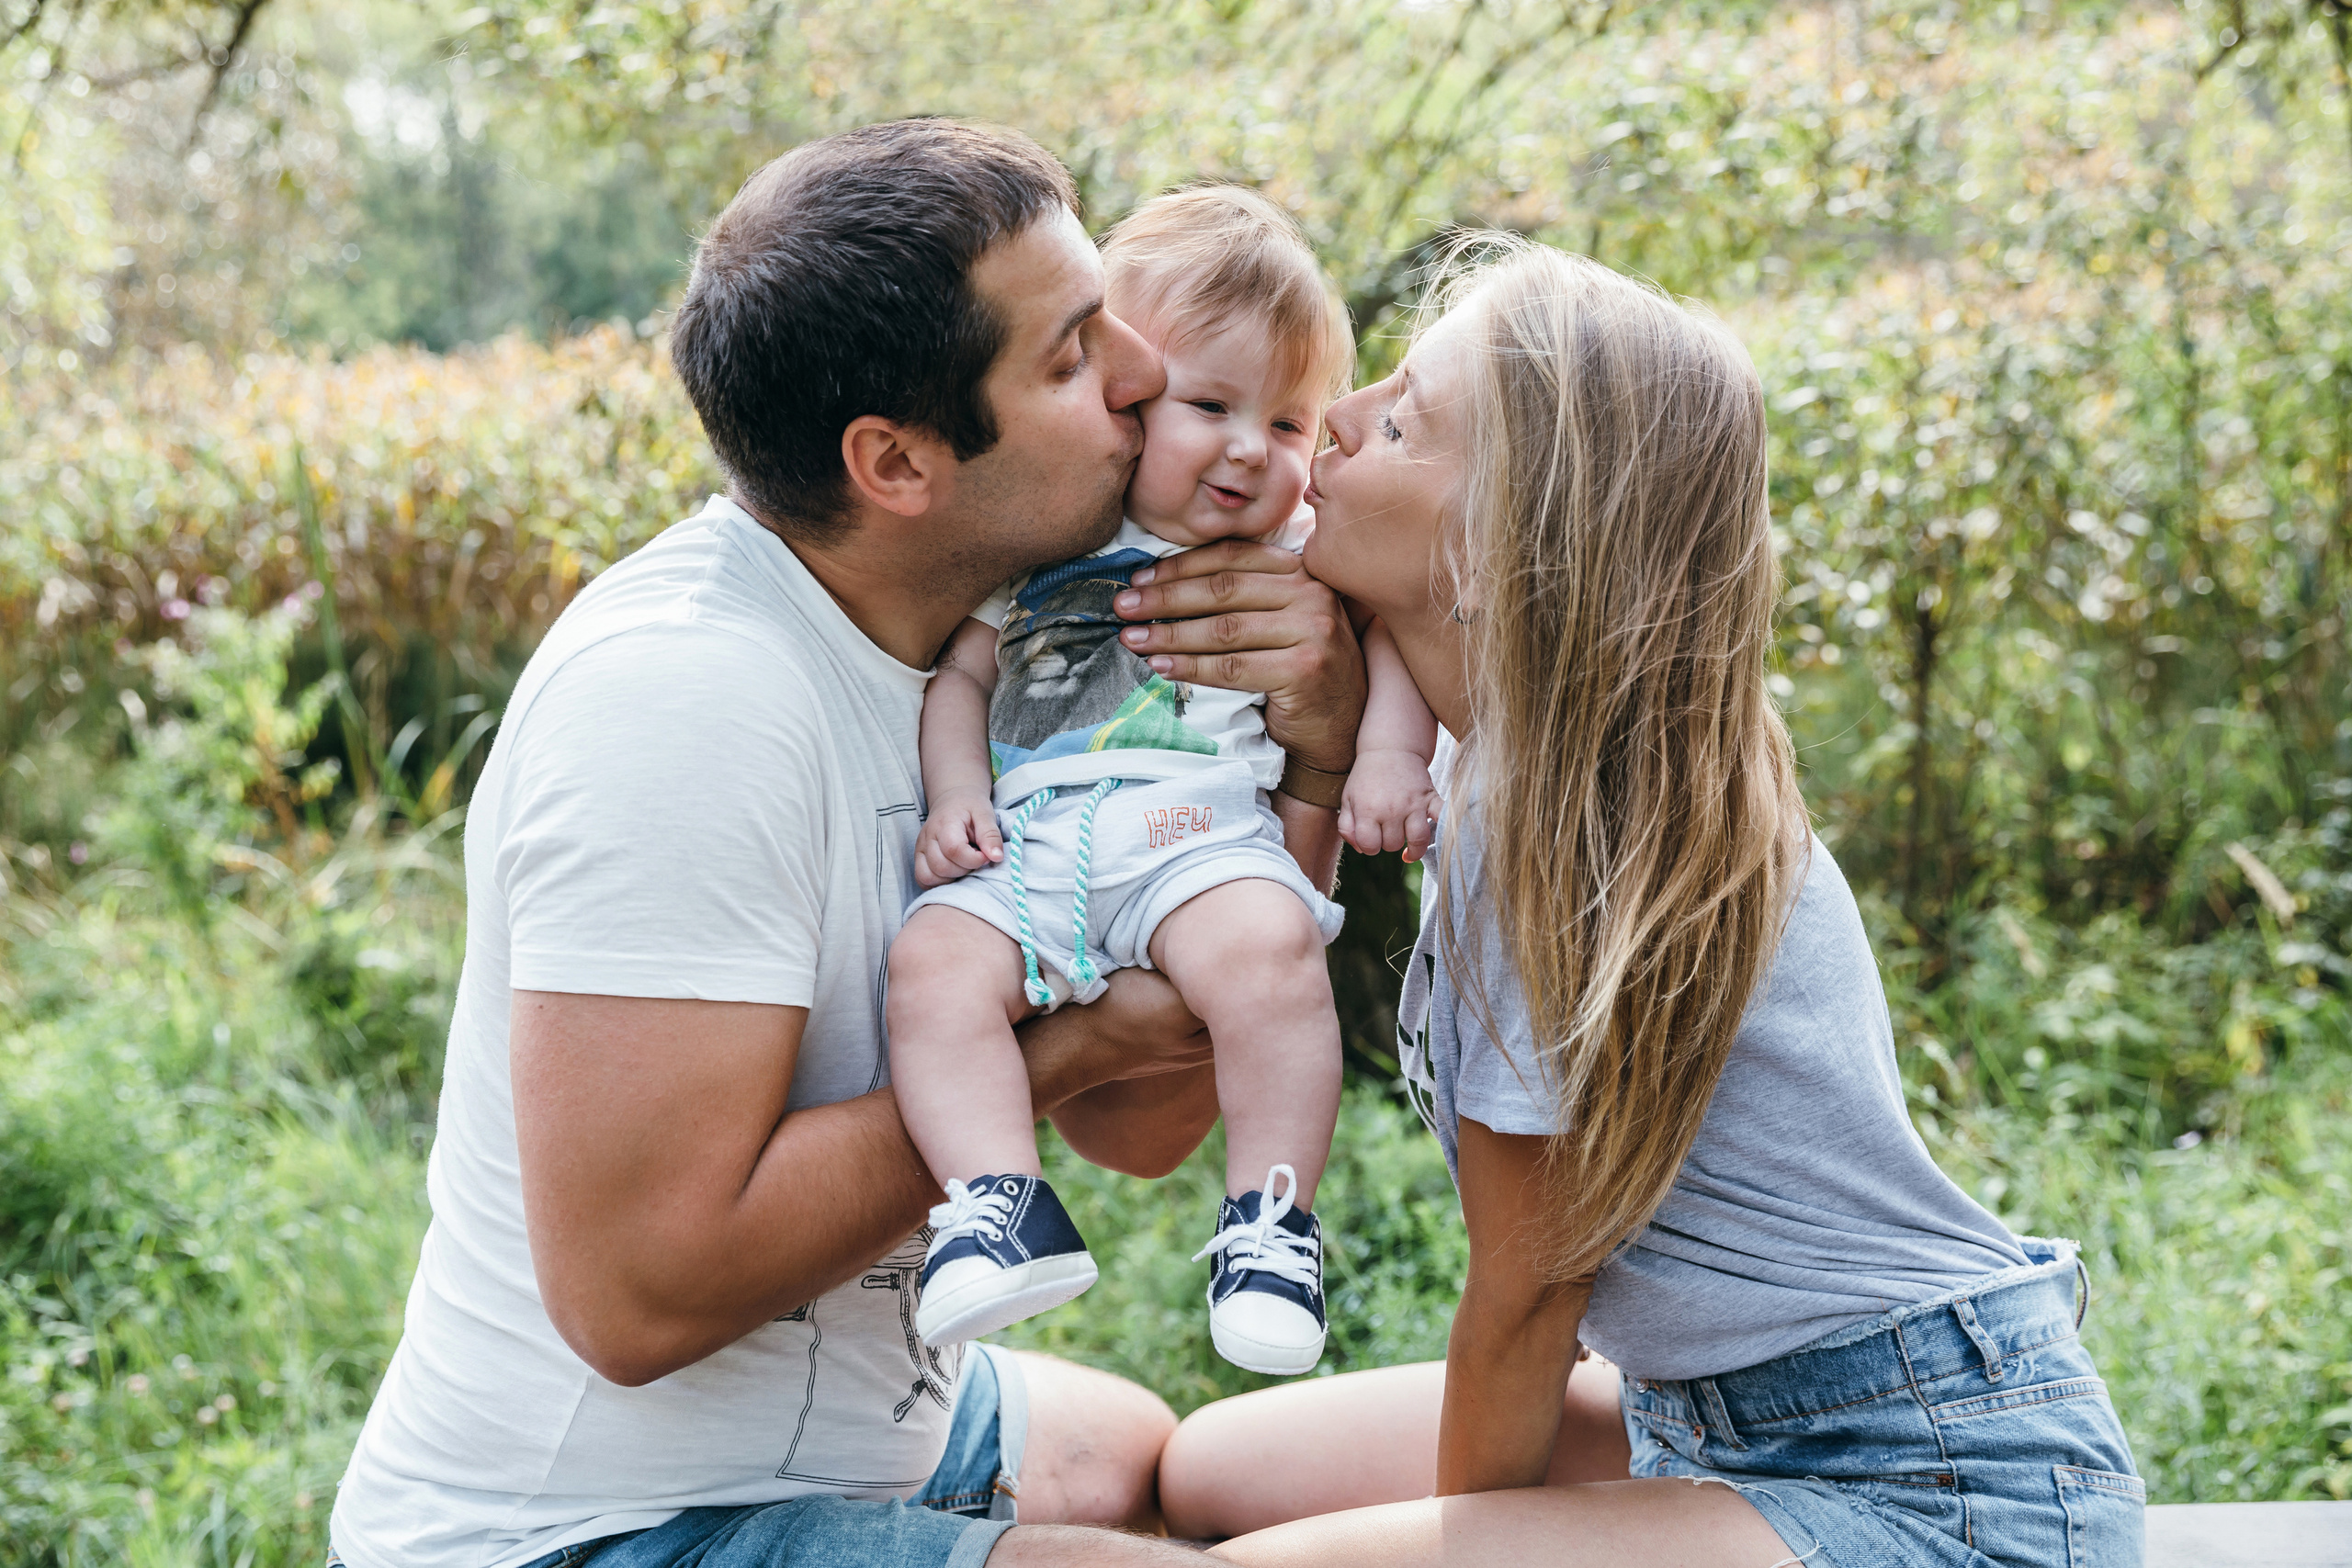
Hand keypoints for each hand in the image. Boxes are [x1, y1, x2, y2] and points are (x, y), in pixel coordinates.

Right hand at [913, 787, 1000, 887]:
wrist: (953, 800)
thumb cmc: (970, 807)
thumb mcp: (985, 814)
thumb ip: (991, 835)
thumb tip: (997, 857)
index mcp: (944, 823)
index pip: (954, 850)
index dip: (974, 859)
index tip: (985, 855)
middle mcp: (927, 837)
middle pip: (941, 867)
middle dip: (964, 869)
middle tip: (975, 859)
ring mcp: (920, 849)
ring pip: (929, 877)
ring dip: (951, 878)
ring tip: (964, 865)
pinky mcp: (919, 858)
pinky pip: (923, 880)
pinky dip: (939, 883)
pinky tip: (953, 873)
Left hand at [1111, 538, 1365, 774]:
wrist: (1338, 726)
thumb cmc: (1299, 669)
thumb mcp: (1279, 618)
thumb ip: (1242, 594)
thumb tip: (1160, 583)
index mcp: (1301, 570)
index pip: (1232, 556)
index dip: (1180, 566)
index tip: (1139, 578)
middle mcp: (1312, 593)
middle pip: (1223, 589)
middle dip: (1165, 598)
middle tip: (1123, 608)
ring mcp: (1314, 631)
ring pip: (1224, 629)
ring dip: (1170, 635)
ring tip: (1134, 640)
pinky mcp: (1304, 670)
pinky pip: (1231, 668)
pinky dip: (1190, 667)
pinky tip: (1162, 667)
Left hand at [1339, 749, 1440, 861]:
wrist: (1389, 749)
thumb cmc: (1366, 778)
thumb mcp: (1347, 800)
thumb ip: (1346, 827)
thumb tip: (1360, 849)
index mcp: (1368, 810)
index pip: (1370, 846)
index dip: (1369, 847)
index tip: (1371, 839)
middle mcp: (1391, 809)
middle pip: (1393, 845)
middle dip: (1388, 843)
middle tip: (1387, 831)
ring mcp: (1413, 804)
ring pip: (1418, 840)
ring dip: (1413, 847)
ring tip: (1409, 847)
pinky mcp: (1430, 797)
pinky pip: (1442, 819)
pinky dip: (1444, 829)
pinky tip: (1437, 837)